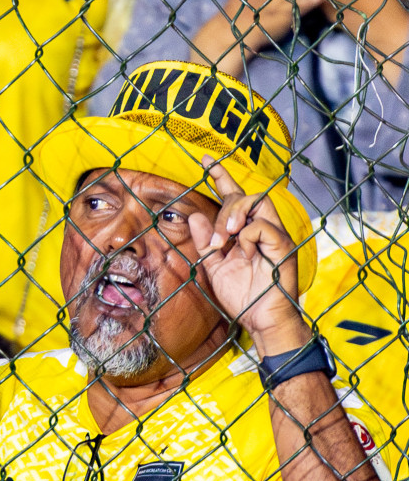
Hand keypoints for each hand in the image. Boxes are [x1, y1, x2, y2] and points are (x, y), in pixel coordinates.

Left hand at [188, 157, 306, 354]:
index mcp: (244, 232)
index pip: (234, 196)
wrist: (259, 320)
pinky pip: (262, 227)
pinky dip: (246, 236)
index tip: (204, 160)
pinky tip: (242, 253)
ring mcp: (275, 236)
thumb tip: (196, 217)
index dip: (221, 176)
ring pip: (257, 202)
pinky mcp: (284, 246)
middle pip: (247, 195)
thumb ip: (205, 243)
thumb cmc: (241, 296)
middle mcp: (262, 229)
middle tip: (216, 237)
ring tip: (225, 238)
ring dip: (234, 215)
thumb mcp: (213, 267)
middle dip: (226, 206)